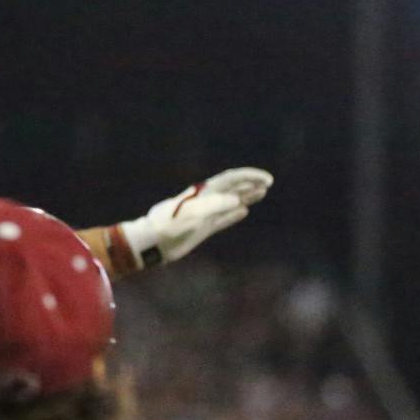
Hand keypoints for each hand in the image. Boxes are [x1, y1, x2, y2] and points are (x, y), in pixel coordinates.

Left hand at [119, 166, 273, 267]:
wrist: (151, 242)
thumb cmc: (168, 226)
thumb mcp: (192, 215)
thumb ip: (214, 206)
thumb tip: (237, 201)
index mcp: (203, 193)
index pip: (230, 179)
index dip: (249, 177)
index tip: (266, 179)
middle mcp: (205, 201)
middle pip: (232, 188)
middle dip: (250, 184)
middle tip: (268, 183)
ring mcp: (204, 214)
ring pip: (230, 202)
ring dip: (246, 197)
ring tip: (262, 193)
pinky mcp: (202, 228)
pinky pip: (222, 219)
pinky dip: (234, 214)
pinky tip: (244, 212)